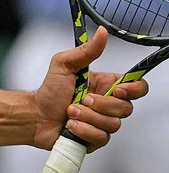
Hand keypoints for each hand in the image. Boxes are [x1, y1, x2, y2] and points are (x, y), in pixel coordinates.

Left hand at [32, 27, 149, 151]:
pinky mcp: (95, 139)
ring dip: (87, 117)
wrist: (35, 115)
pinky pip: (102, 138)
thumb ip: (86, 51)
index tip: (117, 89)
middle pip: (126, 109)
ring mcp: (103, 123)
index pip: (137, 88)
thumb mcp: (64, 65)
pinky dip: (84, 131)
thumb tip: (102, 32)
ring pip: (113, 124)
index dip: (134, 90)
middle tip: (81, 99)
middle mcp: (108, 105)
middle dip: (101, 105)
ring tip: (70, 112)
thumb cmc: (49, 90)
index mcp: (106, 86)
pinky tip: (70, 126)